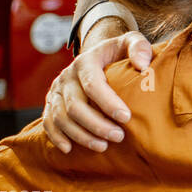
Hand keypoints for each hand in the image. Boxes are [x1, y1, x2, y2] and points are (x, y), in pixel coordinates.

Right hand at [43, 24, 151, 153]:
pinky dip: (57, 137)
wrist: (97, 54)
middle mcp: (66, 76)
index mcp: (86, 61)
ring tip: (103, 146)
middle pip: (75, 106)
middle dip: (96, 125)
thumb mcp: (131, 42)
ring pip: (61, 118)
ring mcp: (56, 91)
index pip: (93, 84)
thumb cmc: (119, 51)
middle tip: (119, 137)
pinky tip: (70, 149)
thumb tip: (143, 65)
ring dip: (80, 135)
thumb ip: (139, 48)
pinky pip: (48, 122)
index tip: (126, 117)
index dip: (108, 102)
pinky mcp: (51, 103)